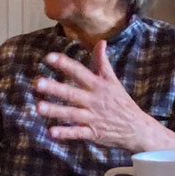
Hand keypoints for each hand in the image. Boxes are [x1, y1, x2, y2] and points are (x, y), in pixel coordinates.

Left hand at [34, 41, 174, 151]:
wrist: (137, 128)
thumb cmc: (121, 102)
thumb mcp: (113, 80)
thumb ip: (103, 62)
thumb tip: (101, 41)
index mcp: (98, 85)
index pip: (79, 72)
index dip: (64, 64)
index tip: (48, 58)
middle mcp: (94, 100)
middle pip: (72, 93)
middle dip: (55, 88)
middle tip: (38, 83)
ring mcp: (93, 117)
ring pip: (71, 114)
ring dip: (55, 111)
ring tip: (38, 107)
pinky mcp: (93, 133)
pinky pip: (77, 133)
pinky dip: (65, 133)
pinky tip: (50, 132)